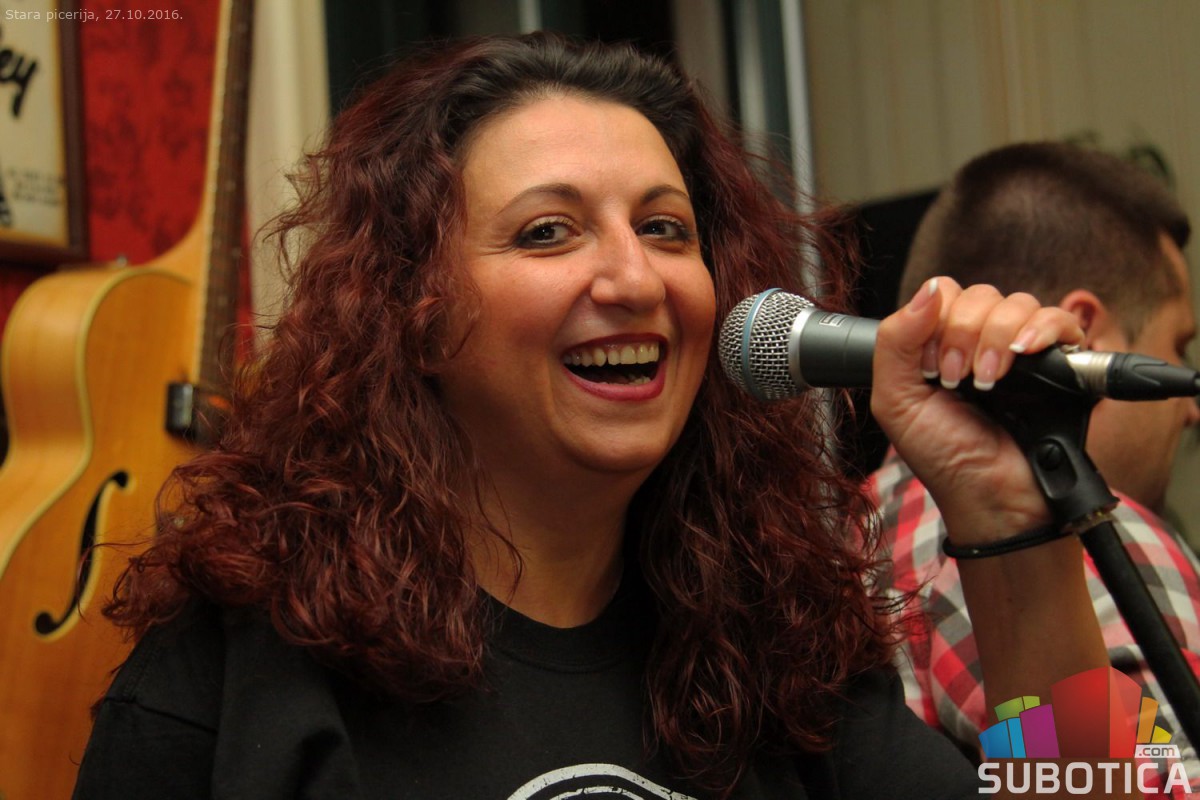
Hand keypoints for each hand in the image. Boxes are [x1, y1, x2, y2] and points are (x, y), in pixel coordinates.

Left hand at [870, 278, 1084, 543]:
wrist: (990, 498)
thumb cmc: (944, 457)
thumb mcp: (896, 401)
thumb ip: (895, 341)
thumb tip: (928, 288)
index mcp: (941, 345)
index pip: (943, 294)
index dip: (935, 321)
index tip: (931, 367)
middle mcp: (982, 342)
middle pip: (979, 295)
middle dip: (963, 334)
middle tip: (956, 381)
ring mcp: (1022, 351)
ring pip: (1017, 303)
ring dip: (996, 338)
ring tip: (988, 383)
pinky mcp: (1060, 363)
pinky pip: (1061, 320)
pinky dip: (1042, 329)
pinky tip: (1024, 354)